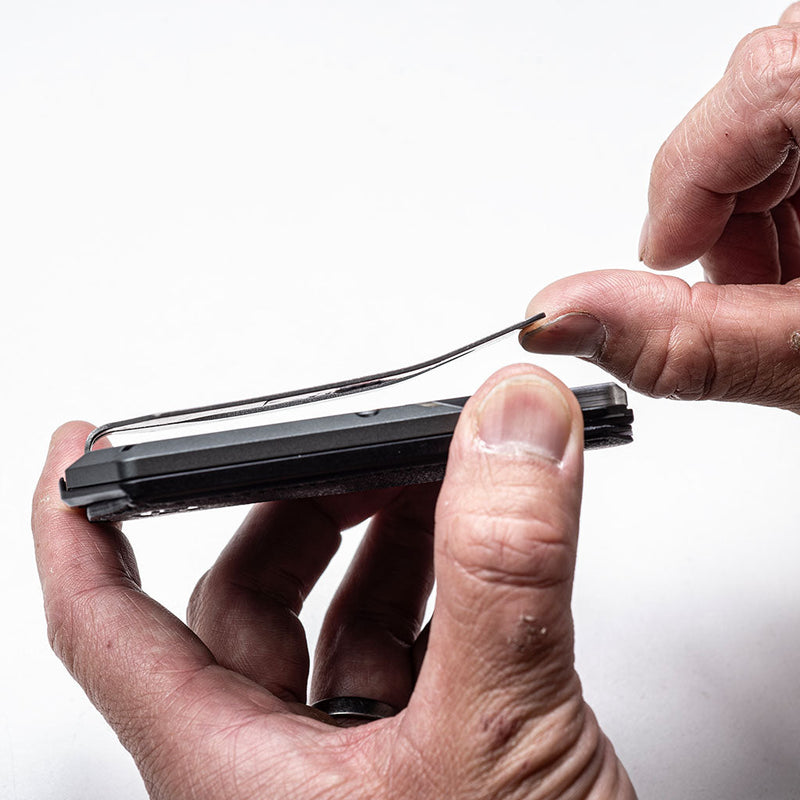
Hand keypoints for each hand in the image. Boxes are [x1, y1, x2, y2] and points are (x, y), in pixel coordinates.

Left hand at [32, 365, 634, 799]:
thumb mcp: (498, 744)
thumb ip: (504, 575)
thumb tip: (509, 434)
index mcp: (233, 781)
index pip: (107, 630)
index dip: (78, 530)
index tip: (79, 452)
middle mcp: (281, 778)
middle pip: (240, 608)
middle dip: (290, 509)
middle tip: (335, 447)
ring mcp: (359, 779)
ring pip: (334, 629)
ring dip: (379, 545)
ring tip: (426, 482)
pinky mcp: (431, 777)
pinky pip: (412, 660)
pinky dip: (443, 594)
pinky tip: (479, 561)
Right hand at [520, 5, 799, 412]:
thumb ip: (682, 345)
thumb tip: (554, 319)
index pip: (765, 80)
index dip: (694, 177)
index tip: (673, 256)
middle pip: (762, 85)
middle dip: (727, 201)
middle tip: (741, 282)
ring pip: (783, 96)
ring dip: (757, 199)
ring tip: (784, 283)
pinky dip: (791, 181)